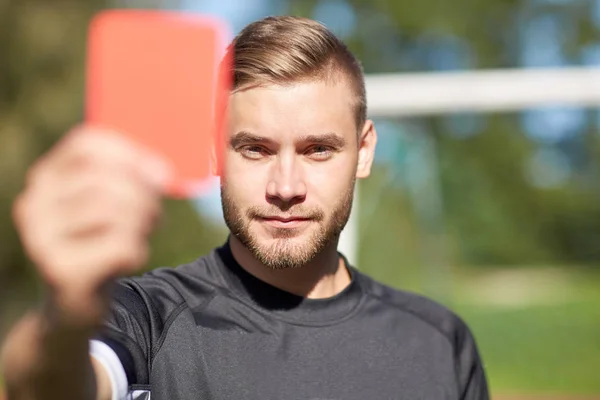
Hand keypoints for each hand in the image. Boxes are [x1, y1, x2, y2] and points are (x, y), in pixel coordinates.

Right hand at [12, 125, 171, 324]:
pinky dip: (138, 251)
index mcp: (45, 178)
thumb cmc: (99, 242)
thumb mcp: (109, 203)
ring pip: (114, 211)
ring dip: (143, 223)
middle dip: (145, 196)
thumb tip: (160, 172)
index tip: (160, 173)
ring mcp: (40, 238)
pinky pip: (120, 246)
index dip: (131, 153)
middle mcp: (34, 203)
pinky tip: (129, 260)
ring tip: (142, 234)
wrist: (74, 303)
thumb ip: (129, 177)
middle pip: (106, 180)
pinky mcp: (59, 270)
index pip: (86, 144)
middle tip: (156, 214)